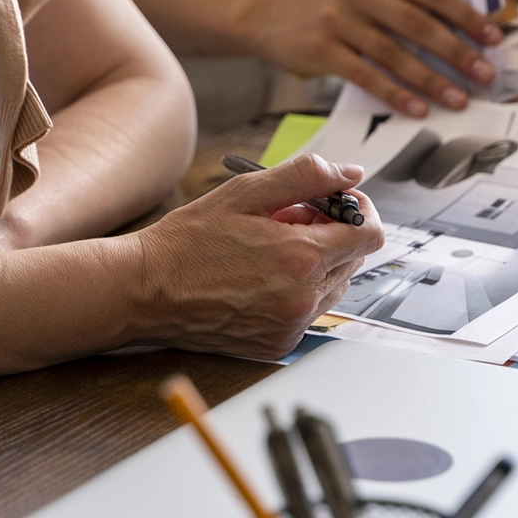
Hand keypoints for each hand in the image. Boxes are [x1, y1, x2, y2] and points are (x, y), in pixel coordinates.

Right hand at [128, 154, 384, 359]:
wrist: (146, 291)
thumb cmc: (188, 242)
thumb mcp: (245, 192)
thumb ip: (306, 177)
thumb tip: (350, 174)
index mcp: (301, 257)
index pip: (370, 235)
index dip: (358, 212)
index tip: (337, 203)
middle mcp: (303, 298)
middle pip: (354, 261)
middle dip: (332, 235)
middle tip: (289, 222)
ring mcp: (291, 326)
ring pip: (333, 288)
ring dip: (316, 265)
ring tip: (270, 251)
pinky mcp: (278, 344)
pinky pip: (309, 313)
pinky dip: (297, 293)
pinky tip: (261, 279)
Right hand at [244, 0, 501, 116]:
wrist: (265, 14)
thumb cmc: (325, 7)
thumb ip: (399, 4)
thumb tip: (455, 38)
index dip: (466, 16)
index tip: (492, 38)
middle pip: (418, 24)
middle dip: (457, 52)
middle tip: (484, 74)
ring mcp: (338, 20)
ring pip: (395, 54)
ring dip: (431, 80)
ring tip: (457, 99)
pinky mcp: (322, 50)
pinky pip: (366, 76)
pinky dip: (395, 94)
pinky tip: (417, 109)